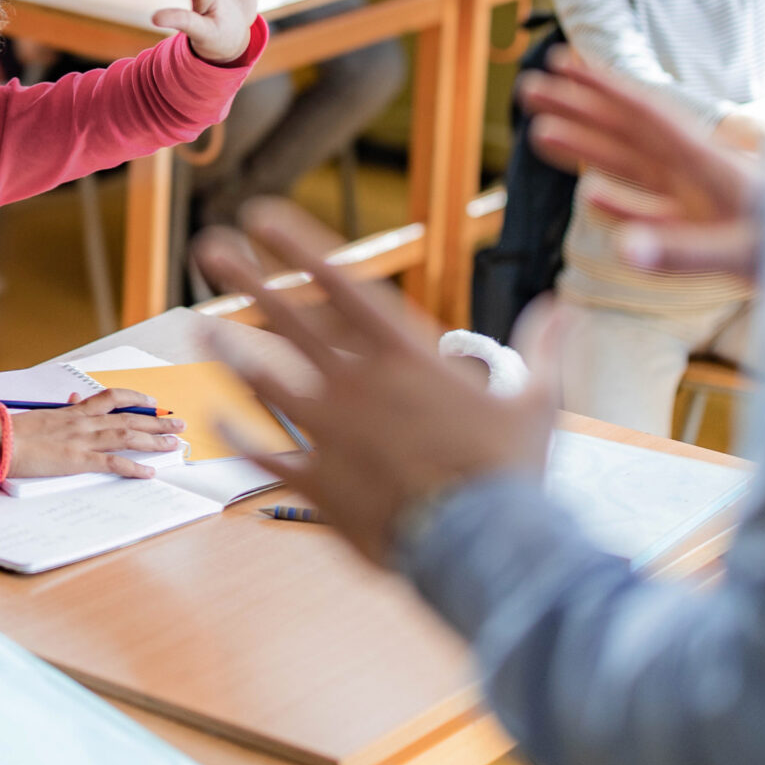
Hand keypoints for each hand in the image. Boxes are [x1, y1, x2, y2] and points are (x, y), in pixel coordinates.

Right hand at [8, 389, 184, 479]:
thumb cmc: (14, 431)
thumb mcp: (42, 415)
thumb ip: (63, 410)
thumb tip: (75, 399)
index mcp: (73, 411)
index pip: (112, 398)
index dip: (136, 397)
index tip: (152, 400)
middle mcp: (83, 422)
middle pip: (129, 417)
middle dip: (157, 420)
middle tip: (178, 423)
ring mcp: (82, 440)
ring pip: (127, 436)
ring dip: (154, 440)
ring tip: (174, 443)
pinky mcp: (78, 460)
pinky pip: (112, 463)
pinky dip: (133, 467)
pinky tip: (149, 472)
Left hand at [195, 201, 553, 566]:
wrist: (486, 551)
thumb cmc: (512, 475)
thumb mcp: (538, 402)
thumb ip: (543, 349)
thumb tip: (564, 306)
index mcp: (407, 357)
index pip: (342, 284)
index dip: (298, 245)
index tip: (261, 214)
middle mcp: (357, 385)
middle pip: (288, 321)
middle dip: (246, 279)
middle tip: (210, 246)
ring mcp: (330, 434)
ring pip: (263, 383)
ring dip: (230, 354)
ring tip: (201, 328)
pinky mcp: (317, 484)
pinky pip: (264, 457)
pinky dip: (238, 439)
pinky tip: (216, 422)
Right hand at [520, 49, 764, 278]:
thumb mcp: (740, 255)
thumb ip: (682, 251)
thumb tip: (623, 249)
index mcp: (705, 166)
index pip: (643, 117)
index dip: (601, 88)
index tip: (563, 62)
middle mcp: (698, 174)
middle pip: (626, 132)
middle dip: (578, 108)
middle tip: (528, 88)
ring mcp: (702, 199)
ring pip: (632, 165)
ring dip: (588, 147)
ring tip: (541, 131)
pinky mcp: (709, 228)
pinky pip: (653, 208)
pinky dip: (621, 201)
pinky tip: (595, 200)